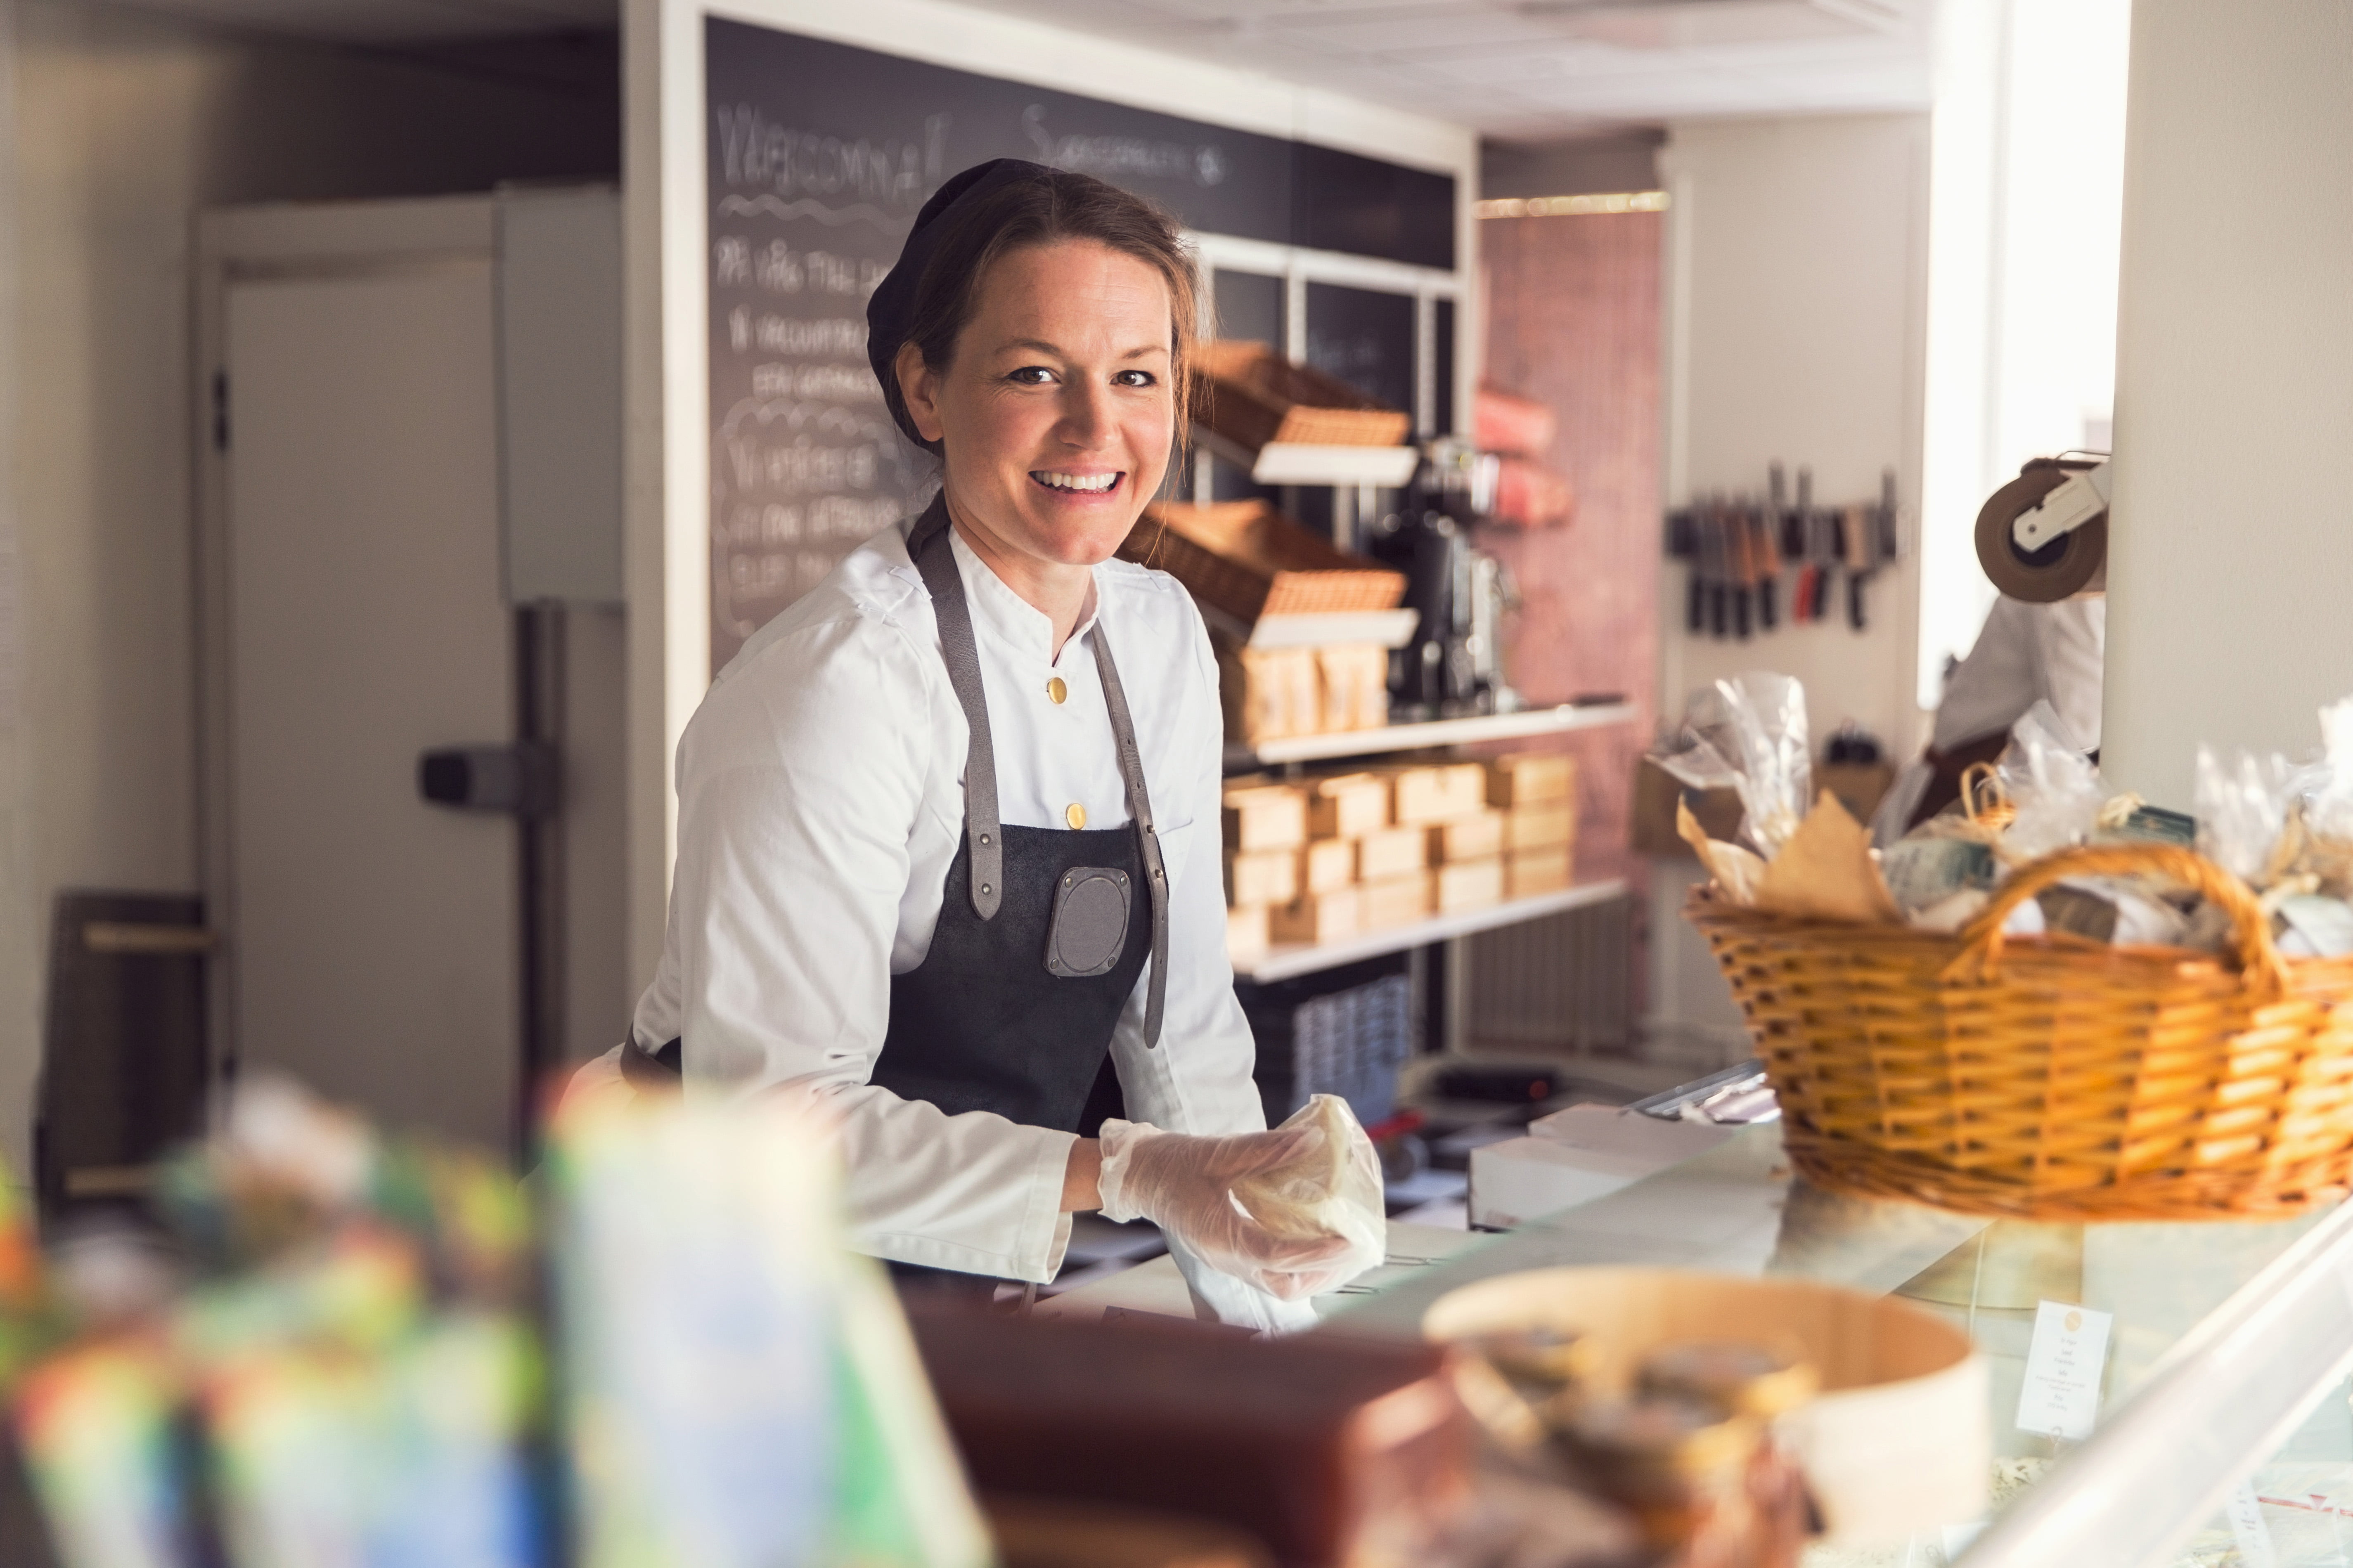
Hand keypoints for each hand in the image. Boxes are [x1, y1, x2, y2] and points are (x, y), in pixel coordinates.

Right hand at [1095, 1121, 1355, 1298]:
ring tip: (1339, 1251)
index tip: (1348, 1242)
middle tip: (1352, 1249)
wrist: (1142, 1176)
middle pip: (1282, 1285)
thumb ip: (1268, 1148)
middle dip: (1322, 1273)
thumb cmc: (1176, 1164)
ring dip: (1311, 1274)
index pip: (1276, 1255)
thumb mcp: (1222, 1152)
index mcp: (1220, 1237)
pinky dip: (1295, 1265)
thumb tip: (1313, 1140)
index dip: (1315, 1252)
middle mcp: (1225, 1258)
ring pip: (1276, 1285)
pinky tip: (1312, 1244)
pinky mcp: (1227, 1256)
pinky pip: (1267, 1273)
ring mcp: (1225, 1261)